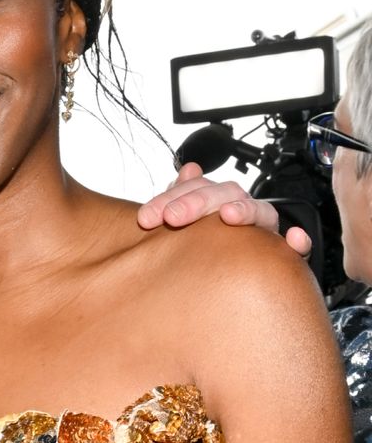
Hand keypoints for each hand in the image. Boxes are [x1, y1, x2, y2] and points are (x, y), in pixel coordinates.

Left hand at [137, 162, 311, 256]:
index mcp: (217, 199)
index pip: (196, 186)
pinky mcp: (285, 253)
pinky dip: (298, 242)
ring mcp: (264, 228)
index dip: (169, 198)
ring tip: (228, 215)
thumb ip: (183, 195)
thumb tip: (186, 169)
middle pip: (225, 193)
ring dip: (245, 210)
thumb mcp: (190, 219)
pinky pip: (297, 247)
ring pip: (261, 211)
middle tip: (172, 218)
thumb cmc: (208, 241)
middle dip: (196, 202)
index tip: (145, 217)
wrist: (237, 274)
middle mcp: (242, 208)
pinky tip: (293, 240)